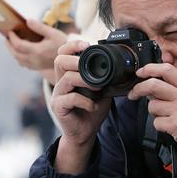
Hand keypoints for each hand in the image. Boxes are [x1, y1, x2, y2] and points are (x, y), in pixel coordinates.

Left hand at [5, 18, 69, 83]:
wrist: (72, 58)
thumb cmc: (63, 44)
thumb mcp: (53, 33)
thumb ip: (39, 27)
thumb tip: (27, 20)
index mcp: (37, 51)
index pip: (18, 45)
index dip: (12, 38)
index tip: (9, 31)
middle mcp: (34, 60)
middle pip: (15, 54)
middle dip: (9, 45)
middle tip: (7, 38)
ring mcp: (35, 65)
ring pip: (19, 60)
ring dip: (13, 52)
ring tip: (11, 44)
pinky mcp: (38, 68)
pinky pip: (24, 64)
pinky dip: (19, 57)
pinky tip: (20, 52)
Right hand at [51, 40, 111, 173]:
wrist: (85, 132)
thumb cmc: (92, 110)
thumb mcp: (102, 91)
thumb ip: (104, 78)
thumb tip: (119, 67)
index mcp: (69, 74)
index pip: (63, 53)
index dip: (72, 45)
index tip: (86, 45)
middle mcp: (60, 82)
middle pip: (59, 61)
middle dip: (76, 61)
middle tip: (90, 69)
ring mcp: (57, 94)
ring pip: (66, 78)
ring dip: (85, 81)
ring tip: (97, 88)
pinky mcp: (58, 107)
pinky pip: (70, 98)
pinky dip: (85, 101)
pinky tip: (93, 106)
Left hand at [128, 63, 176, 158]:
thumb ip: (176, 90)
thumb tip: (152, 86)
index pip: (167, 70)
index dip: (150, 68)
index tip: (140, 72)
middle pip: (153, 85)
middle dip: (138, 89)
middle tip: (133, 94)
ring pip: (152, 106)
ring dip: (154, 113)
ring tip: (167, 117)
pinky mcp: (175, 125)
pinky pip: (156, 122)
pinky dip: (160, 126)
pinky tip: (170, 127)